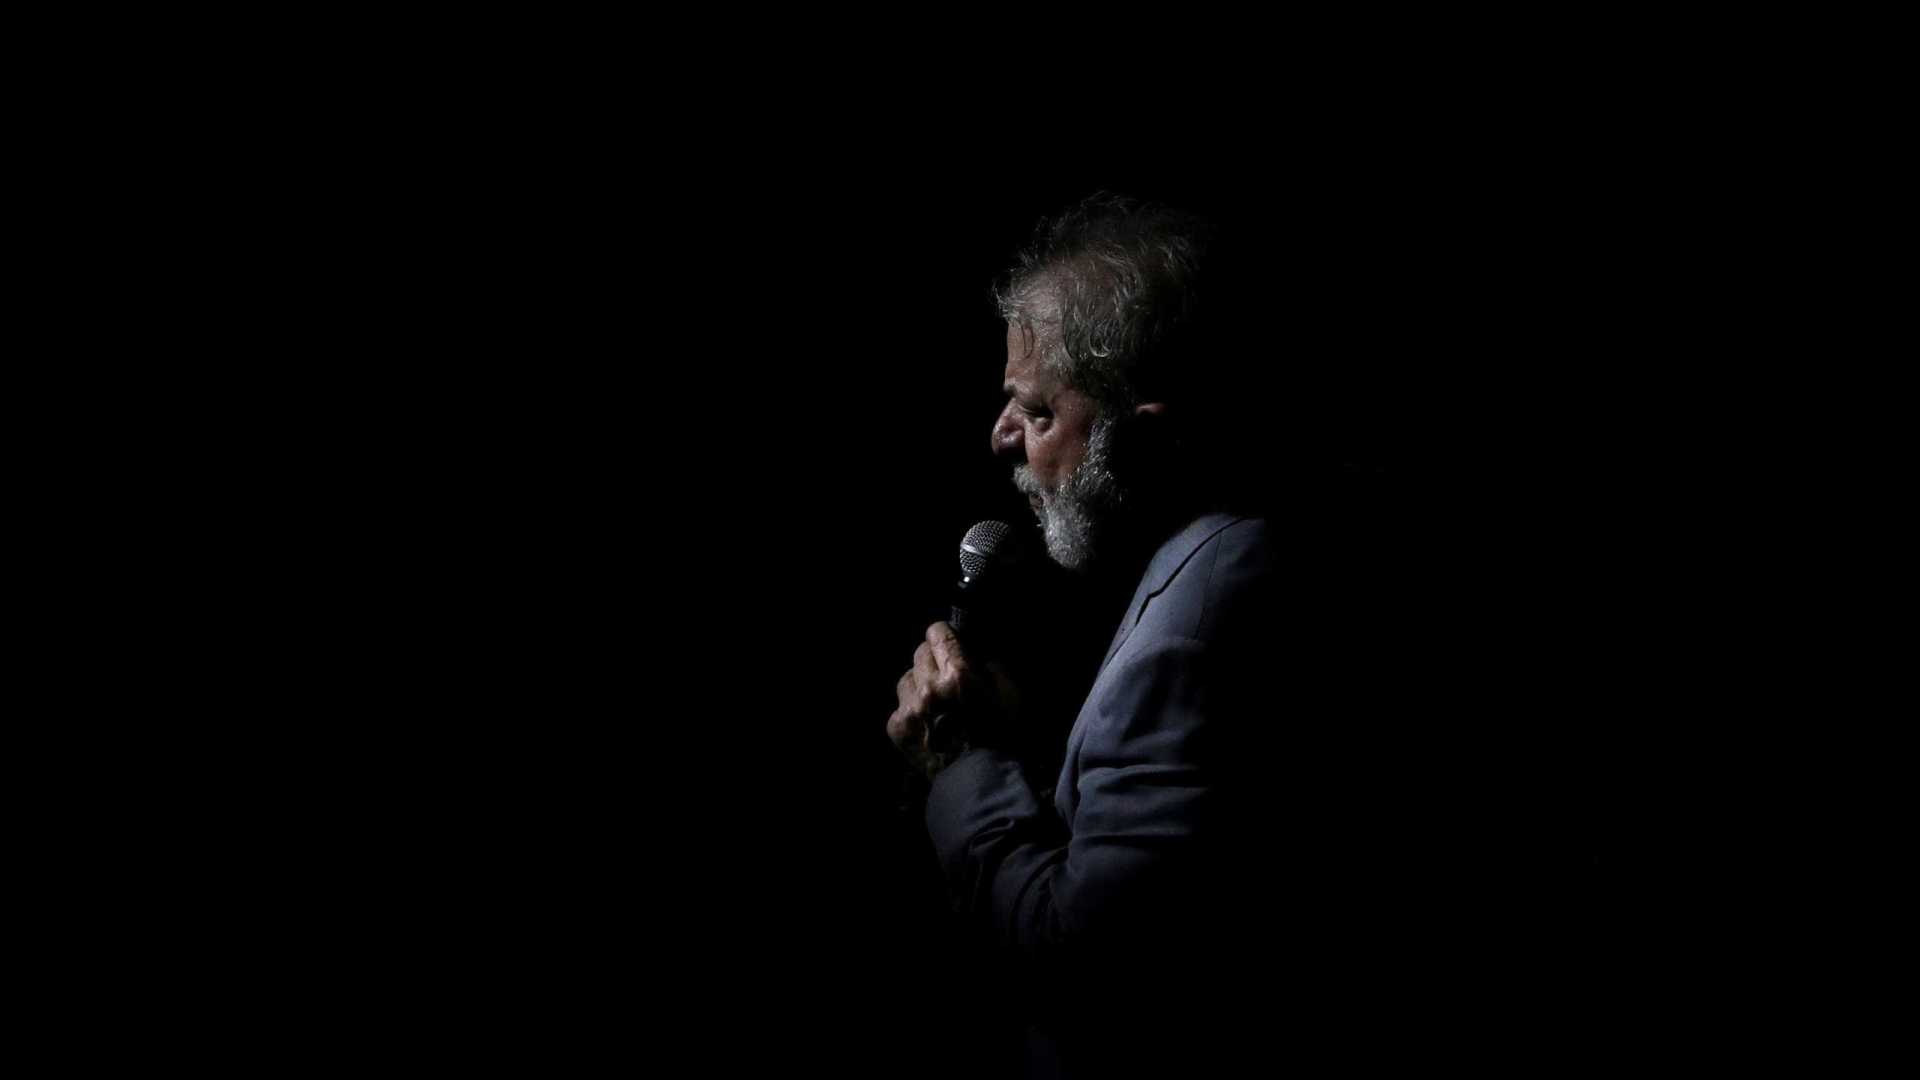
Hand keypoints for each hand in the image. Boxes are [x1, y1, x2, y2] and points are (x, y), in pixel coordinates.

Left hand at [887, 622, 1015, 778]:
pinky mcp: (897, 728)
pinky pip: (900, 705)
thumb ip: (990, 664)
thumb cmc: (1004, 738)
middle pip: (920, 652)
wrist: (979, 785)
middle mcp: (929, 688)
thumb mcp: (1012, 694)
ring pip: (907, 677)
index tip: (953, 644)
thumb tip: (973, 650)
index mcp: (958, 675)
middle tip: (947, 674)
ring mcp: (909, 709)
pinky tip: (929, 722)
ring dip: (920, 683)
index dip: (947, 636)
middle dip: (934, 658)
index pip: (938, 632)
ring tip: (936, 700)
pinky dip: (913, 709)